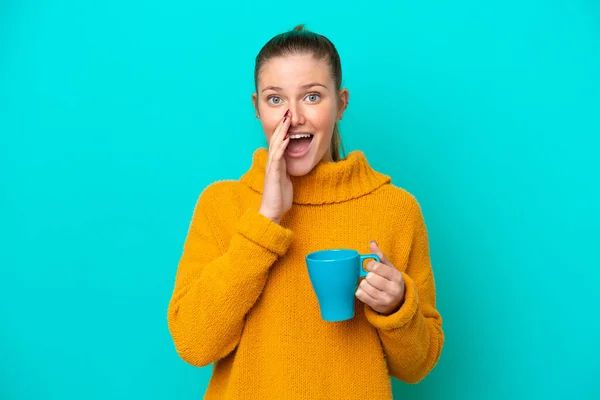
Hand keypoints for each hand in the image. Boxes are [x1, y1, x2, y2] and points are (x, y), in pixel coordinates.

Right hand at [259, 109, 292, 223]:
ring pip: (276, 145)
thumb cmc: (279, 198)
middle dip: (282, 126)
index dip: (283, 130)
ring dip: (281, 132)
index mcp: (277, 163)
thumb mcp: (287, 179)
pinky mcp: (274, 174)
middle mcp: (273, 163)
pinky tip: (286, 139)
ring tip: (286, 120)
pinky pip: (277, 158)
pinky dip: (282, 147)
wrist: (272, 212)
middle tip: (287, 112)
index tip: (289, 118)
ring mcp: (272, 168)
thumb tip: (293, 163)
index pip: (279, 142)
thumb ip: (288, 169)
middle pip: (276, 140)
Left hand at [355, 240, 405, 314]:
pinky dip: (360, 291)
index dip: (369, 265)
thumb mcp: (390, 268)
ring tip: (369, 284)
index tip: (370, 267)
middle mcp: (393, 289)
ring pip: (364, 286)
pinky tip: (365, 291)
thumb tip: (372, 242)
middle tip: (371, 277)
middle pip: (370, 277)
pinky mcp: (377, 306)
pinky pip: (360, 295)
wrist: (398, 303)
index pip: (376, 267)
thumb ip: (380, 256)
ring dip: (363, 283)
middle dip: (367, 275)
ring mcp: (385, 299)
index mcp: (396, 276)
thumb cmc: (391, 281)